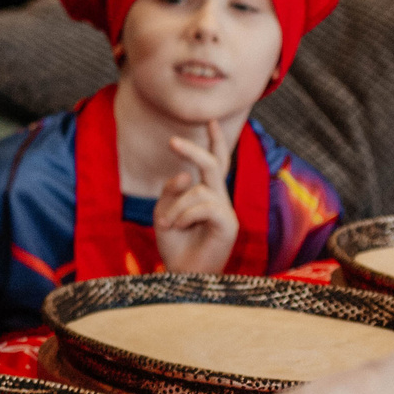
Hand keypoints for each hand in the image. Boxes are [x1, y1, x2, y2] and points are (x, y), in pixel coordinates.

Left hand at [154, 121, 237, 273]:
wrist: (181, 273)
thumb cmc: (175, 244)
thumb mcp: (164, 212)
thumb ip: (172, 191)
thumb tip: (186, 173)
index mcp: (206, 194)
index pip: (214, 162)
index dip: (214, 142)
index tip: (211, 120)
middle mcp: (219, 199)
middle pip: (212, 165)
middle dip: (194, 150)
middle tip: (172, 141)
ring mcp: (226, 211)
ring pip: (199, 190)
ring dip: (176, 207)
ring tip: (168, 224)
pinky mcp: (228, 224)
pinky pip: (205, 206)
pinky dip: (184, 215)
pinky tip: (178, 227)